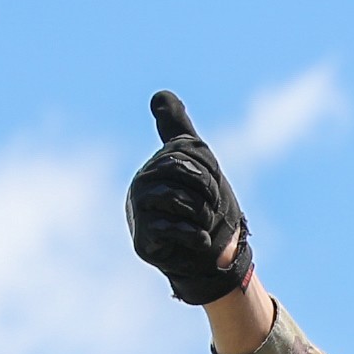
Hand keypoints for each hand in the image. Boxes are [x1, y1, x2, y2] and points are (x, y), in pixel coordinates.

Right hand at [127, 91, 252, 305]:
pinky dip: (195, 235)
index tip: (214, 186)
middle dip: (207, 192)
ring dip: (202, 215)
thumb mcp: (196, 161)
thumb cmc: (201, 209)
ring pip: (179, 199)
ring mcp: (139, 213)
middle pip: (181, 172)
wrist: (205, 259)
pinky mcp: (144, 240)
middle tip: (211, 210)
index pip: (185, 152)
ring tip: (202, 225)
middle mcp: (141, 186)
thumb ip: (178, 129)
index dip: (209, 169)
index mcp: (155, 167)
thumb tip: (157, 95)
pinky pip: (174, 227)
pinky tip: (199, 240)